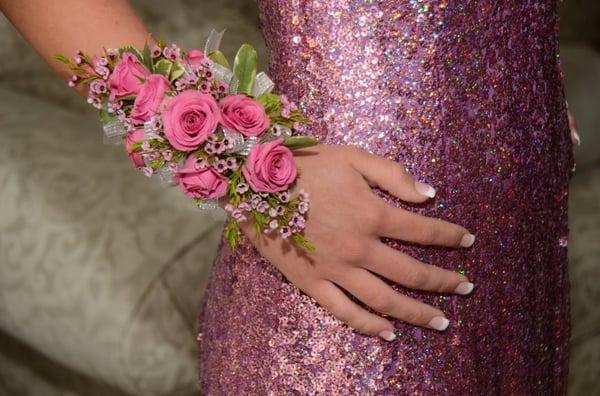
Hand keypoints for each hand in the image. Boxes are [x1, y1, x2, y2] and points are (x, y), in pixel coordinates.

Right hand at [237, 144, 474, 340]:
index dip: (451, 236)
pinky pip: (344, 311)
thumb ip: (393, 174)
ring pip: (384, 299)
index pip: (424, 231)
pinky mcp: (311, 283)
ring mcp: (336, 270)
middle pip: (412, 273)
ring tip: (441, 322)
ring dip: (416, 312)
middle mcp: (361, 247)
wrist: (254, 182)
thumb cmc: (305, 165)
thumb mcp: (353, 157)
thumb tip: (430, 194)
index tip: (469, 241)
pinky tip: (388, 332)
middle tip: (466, 288)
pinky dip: (368, 325)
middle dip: (444, 282)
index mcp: (373, 213)